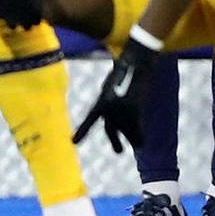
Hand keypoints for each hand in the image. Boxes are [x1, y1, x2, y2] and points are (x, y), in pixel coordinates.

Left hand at [73, 36, 158, 153]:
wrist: (137, 63)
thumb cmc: (123, 73)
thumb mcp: (112, 89)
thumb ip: (113, 106)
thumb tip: (121, 123)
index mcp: (101, 102)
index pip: (90, 120)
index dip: (83, 131)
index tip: (73, 142)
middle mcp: (110, 109)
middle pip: (111, 129)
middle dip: (115, 141)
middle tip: (119, 152)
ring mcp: (122, 112)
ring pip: (128, 132)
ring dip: (133, 138)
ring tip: (137, 144)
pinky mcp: (136, 112)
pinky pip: (138, 132)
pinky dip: (139, 138)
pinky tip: (141, 143)